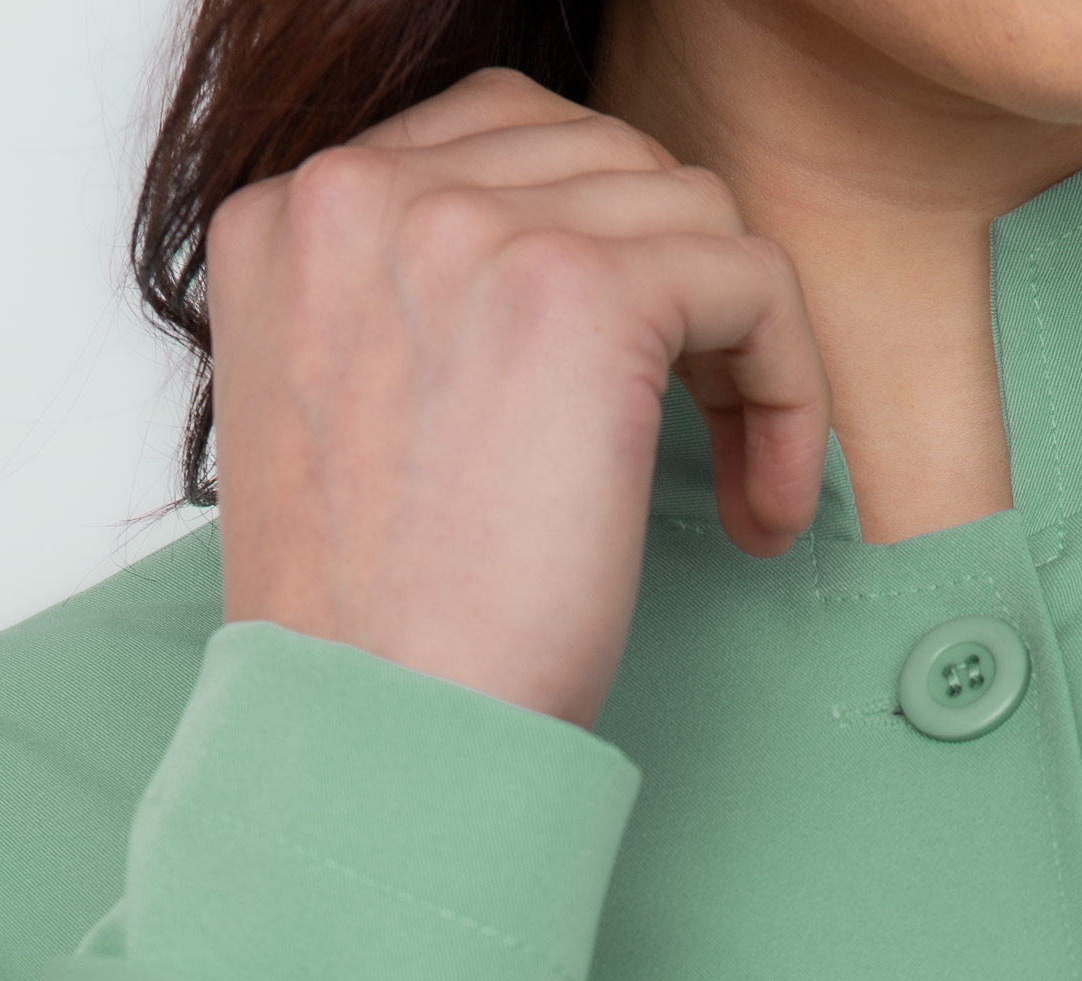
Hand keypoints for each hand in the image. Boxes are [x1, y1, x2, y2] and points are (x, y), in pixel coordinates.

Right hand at [205, 67, 831, 728]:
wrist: (377, 734)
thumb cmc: (372, 639)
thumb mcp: (347, 430)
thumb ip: (412, 316)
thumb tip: (558, 290)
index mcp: (291, 218)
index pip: (494, 145)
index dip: (595, 257)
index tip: (621, 390)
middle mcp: (363, 192)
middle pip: (603, 161)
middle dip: (675, 294)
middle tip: (696, 436)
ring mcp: (471, 228)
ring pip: (692, 217)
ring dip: (742, 352)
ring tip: (739, 489)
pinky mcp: (586, 294)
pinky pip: (756, 284)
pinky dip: (790, 395)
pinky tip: (763, 509)